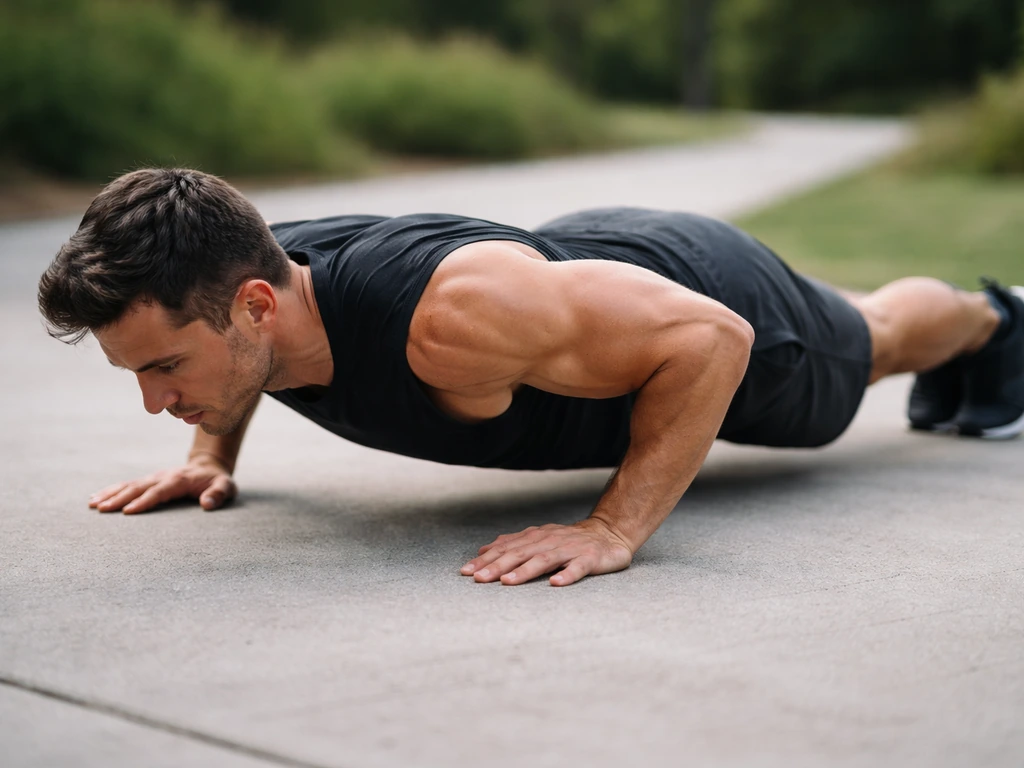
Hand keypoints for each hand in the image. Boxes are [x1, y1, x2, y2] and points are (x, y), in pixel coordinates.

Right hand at [87, 455, 235, 513]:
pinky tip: (95, 498)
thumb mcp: (226, 487)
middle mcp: (163, 477)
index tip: (128, 511)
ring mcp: (154, 478)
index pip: (159, 491)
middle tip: (100, 509)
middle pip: (139, 487)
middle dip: (119, 498)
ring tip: (92, 504)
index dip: (145, 500)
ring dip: (110, 493)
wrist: (209, 466)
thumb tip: (207, 504)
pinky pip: (128, 485)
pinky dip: (111, 490)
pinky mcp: (149, 480)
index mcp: (180, 480)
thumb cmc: (218, 481)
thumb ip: (219, 494)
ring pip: (129, 485)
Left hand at [461, 519, 633, 586]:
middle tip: (479, 578)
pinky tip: (556, 584)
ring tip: (508, 582)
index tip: (466, 572)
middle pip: (520, 553)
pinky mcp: (590, 559)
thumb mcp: (539, 539)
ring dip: (525, 571)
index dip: (486, 559)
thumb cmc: (570, 541)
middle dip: (498, 566)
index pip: (506, 548)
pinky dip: (567, 575)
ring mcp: (570, 549)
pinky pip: (578, 568)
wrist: (609, 533)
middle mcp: (550, 541)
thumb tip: (483, 551)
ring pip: (545, 560)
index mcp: (536, 538)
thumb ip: (512, 544)